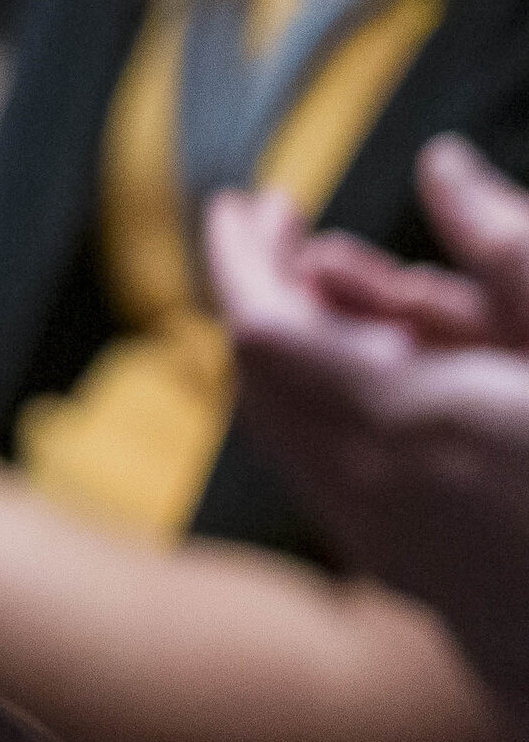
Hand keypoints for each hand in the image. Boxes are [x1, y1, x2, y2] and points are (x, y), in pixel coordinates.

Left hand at [213, 141, 528, 707]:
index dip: (239, 256)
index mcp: (413, 422)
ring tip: (315, 288)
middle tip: (277, 228)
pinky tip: (359, 376)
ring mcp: (384, 541)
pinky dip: (308, 409)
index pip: (262, 329)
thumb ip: (511, 252)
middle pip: (255, 375)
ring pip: (278, 429)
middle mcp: (375, 487)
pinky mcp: (405, 576)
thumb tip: (442, 166)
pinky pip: (317, 475)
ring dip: (278, 350)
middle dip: (254, 287)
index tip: (247, 202)